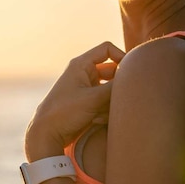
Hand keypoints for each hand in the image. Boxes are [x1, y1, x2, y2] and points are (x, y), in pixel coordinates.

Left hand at [25, 42, 124, 161]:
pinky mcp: (87, 103)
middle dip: (117, 86)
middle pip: (112, 71)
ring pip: (110, 89)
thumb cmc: (65, 112)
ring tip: (102, 113)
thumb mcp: (93, 99)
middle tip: (120, 99)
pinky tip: (97, 120)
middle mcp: (84, 73)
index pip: (107, 49)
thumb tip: (137, 80)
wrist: (47, 134)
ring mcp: (86, 88)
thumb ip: (115, 87)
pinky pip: (105, 101)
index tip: (131, 72)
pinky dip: (105, 110)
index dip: (122, 56)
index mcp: (81, 65)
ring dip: (111, 101)